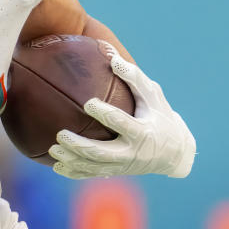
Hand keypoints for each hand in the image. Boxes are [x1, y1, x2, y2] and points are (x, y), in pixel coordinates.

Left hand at [48, 51, 195, 178]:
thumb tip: (110, 54)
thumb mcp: (153, 95)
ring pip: (93, 167)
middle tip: (60, 134)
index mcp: (142, 132)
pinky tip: (56, 166)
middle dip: (80, 146)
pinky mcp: (116, 172)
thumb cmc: (160, 116)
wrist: (174, 153)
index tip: (88, 103)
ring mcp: (122, 166)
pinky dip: (74, 172)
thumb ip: (133, 76)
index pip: (121, 123)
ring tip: (53, 149)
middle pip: (102, 153)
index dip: (105, 113)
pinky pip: (92, 174)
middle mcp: (131, 153)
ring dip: (72, 160)